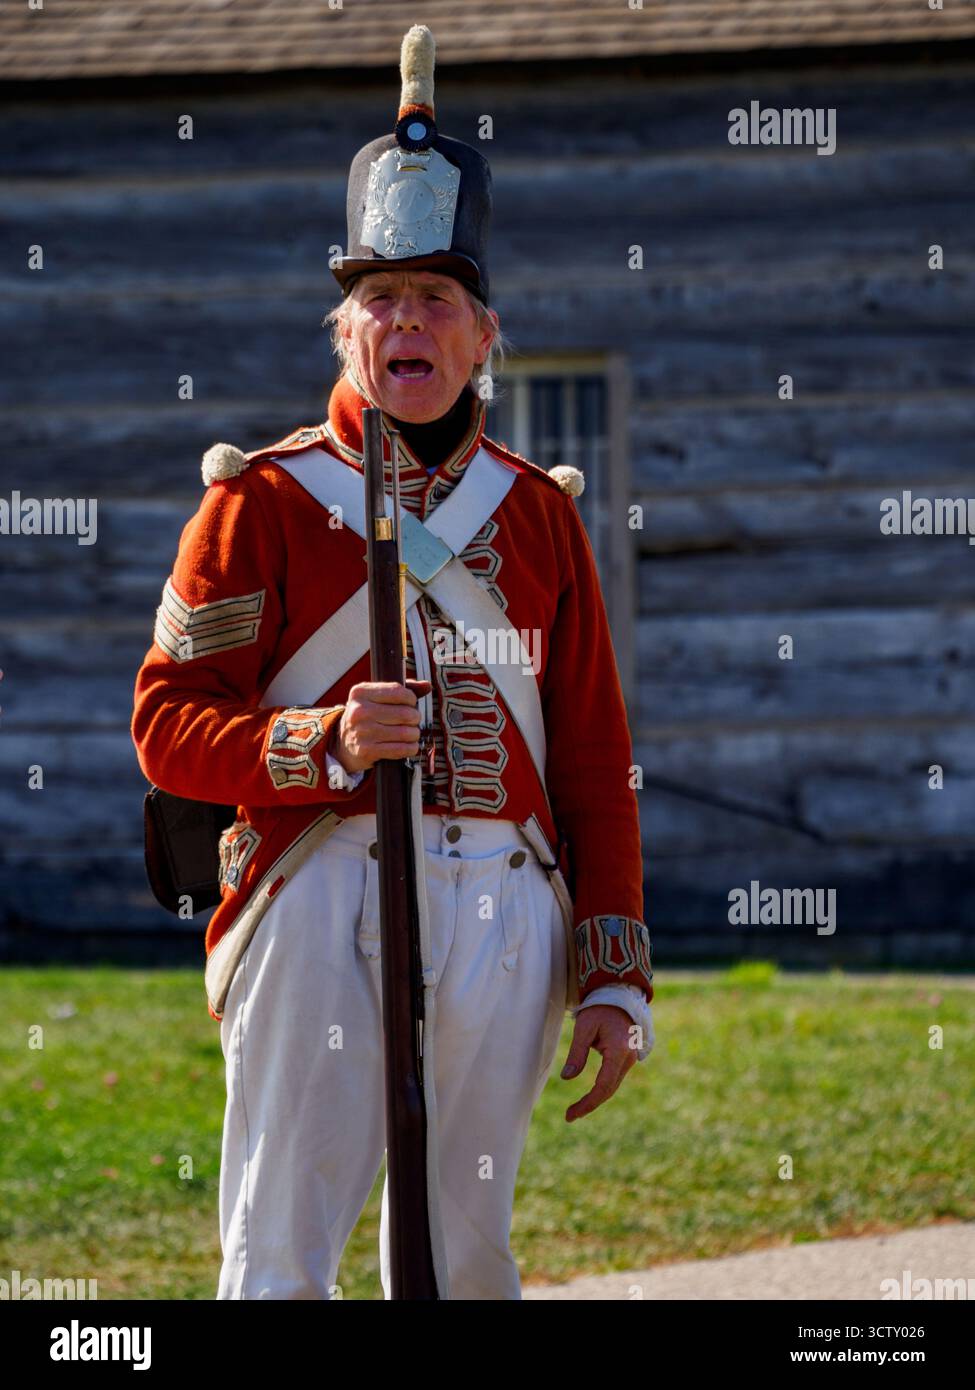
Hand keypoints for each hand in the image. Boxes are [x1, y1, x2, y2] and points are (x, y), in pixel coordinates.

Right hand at [329, 679, 431, 773]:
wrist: (344, 743)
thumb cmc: (368, 716)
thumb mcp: (377, 697)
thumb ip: (402, 690)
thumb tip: (427, 685)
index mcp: (360, 692)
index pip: (398, 692)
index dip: (411, 699)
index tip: (411, 704)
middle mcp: (359, 711)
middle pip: (405, 713)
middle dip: (415, 718)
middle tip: (413, 721)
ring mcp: (362, 732)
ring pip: (406, 733)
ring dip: (414, 734)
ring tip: (411, 733)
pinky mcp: (367, 751)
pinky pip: (401, 749)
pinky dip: (411, 748)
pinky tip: (409, 745)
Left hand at [560, 1005, 638, 1122]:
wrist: (619, 997)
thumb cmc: (599, 1009)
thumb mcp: (584, 1027)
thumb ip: (577, 1053)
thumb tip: (567, 1078)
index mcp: (618, 1050)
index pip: (603, 1085)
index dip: (587, 1103)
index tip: (570, 1114)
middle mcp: (629, 1058)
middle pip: (609, 1090)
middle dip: (589, 1105)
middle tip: (569, 1116)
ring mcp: (630, 1059)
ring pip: (612, 1086)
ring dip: (595, 1099)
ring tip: (575, 1110)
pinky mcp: (627, 1059)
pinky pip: (614, 1079)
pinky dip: (601, 1090)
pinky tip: (588, 1097)